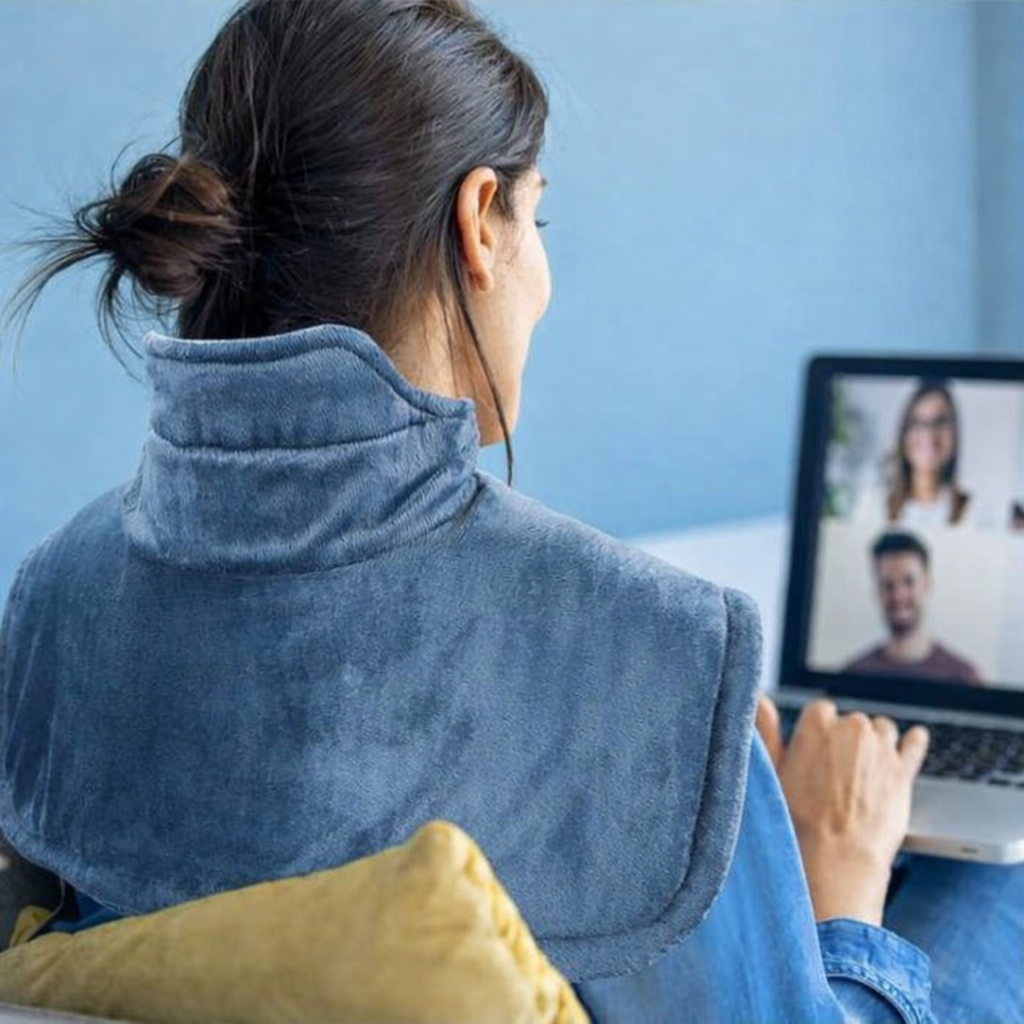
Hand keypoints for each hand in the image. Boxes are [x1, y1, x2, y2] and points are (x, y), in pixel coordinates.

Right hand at [756, 694, 928, 925]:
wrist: (836, 857)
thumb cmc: (797, 819)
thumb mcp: (771, 770)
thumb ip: (765, 729)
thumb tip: (760, 701)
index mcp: (817, 723)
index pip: (821, 711)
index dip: (818, 733)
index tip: (816, 752)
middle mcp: (852, 727)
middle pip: (852, 722)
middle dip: (847, 741)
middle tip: (837, 772)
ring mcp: (881, 747)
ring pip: (882, 730)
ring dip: (876, 743)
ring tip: (866, 769)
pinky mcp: (904, 770)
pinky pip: (914, 743)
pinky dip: (913, 741)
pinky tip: (912, 740)